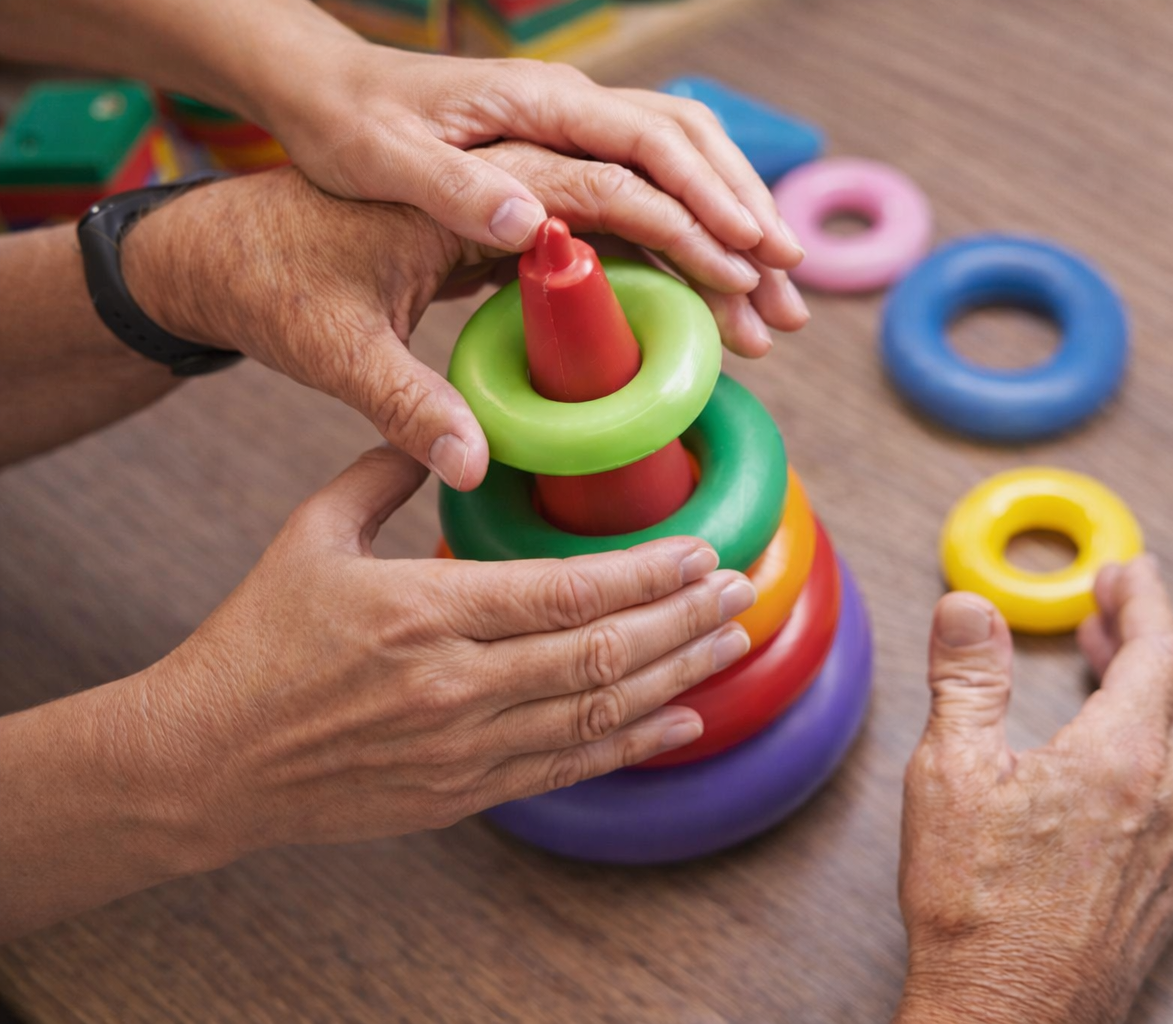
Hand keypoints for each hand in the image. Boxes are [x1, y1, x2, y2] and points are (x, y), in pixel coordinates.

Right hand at [105, 446, 753, 869]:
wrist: (204, 760)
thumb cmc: (254, 640)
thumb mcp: (310, 535)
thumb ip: (385, 472)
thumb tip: (451, 432)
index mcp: (424, 610)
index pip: (566, 589)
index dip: (646, 572)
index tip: (700, 549)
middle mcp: (457, 684)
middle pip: (602, 652)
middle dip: (684, 619)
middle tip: (741, 587)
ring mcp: (464, 747)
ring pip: (601, 713)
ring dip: (678, 676)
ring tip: (732, 642)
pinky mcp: (463, 793)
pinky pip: (569, 768)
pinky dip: (634, 745)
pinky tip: (683, 719)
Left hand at [252, 41, 804, 343]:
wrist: (324, 96)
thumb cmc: (347, 129)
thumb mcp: (382, 162)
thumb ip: (456, 191)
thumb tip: (533, 226)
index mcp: (538, 105)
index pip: (647, 149)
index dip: (704, 204)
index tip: (747, 259)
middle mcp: (573, 108)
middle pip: (691, 151)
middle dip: (747, 218)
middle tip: (789, 289)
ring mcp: (578, 130)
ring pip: (685, 167)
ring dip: (736, 226)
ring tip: (776, 299)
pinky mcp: (572, 158)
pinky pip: (654, 190)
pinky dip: (697, 232)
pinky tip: (719, 279)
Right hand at [895, 557, 1172, 1023]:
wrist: (1008, 1020)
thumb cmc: (977, 911)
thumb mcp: (950, 774)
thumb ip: (967, 678)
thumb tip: (968, 608)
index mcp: (1123, 758)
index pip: (1162, 647)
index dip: (1145, 597)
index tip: (1127, 571)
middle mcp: (1171, 798)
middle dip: (1153, 633)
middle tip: (1112, 608)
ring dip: (1156, 688)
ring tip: (1107, 670)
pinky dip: (1158, 743)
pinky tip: (1113, 755)